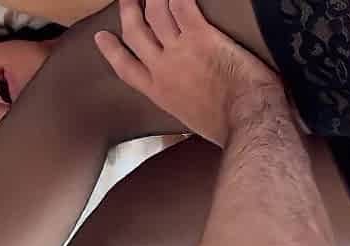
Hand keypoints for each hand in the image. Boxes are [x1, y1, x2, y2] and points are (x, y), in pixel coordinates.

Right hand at [95, 0, 280, 145]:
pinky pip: (182, 5)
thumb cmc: (229, 128)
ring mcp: (180, 50)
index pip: (126, 69)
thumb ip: (185, 108)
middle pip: (136, 32)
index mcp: (160, 93)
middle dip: (129, 12)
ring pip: (156, 13)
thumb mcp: (195, 124)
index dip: (112, 51)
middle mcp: (163, 69)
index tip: (103, 38)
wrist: (246, 121)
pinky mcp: (201, 36)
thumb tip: (192, 109)